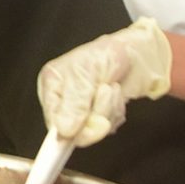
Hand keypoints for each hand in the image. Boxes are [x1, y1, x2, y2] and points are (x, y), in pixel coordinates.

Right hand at [35, 17, 169, 146]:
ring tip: (110, 87)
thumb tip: (63, 130)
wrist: (133, 53)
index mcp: (51, 86)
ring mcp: (81, 110)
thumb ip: (74, 103)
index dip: (69, 129)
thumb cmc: (105, 54)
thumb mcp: (85, 74)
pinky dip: (116, 111)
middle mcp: (63, 101)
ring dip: (109, 109)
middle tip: (105, 91)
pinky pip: (108, 127)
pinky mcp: (98, 115)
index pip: (52, 121)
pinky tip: (115, 94)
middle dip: (97, 113)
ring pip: (94, 130)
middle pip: (74, 130)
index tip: (86, 128)